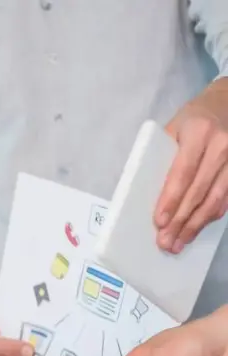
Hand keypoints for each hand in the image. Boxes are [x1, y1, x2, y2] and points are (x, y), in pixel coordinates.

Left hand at [155, 103, 227, 253]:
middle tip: (166, 242)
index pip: (183, 172)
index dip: (171, 199)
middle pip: (199, 190)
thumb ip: (162, 156)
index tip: (160, 222)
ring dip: (196, 224)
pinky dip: (211, 216)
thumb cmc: (192, 120)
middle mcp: (222, 146)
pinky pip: (227, 198)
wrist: (227, 103)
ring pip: (216, 199)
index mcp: (199, 133)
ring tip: (180, 243)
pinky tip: (197, 229)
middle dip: (181, 220)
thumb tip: (144, 193)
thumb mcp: (173, 128)